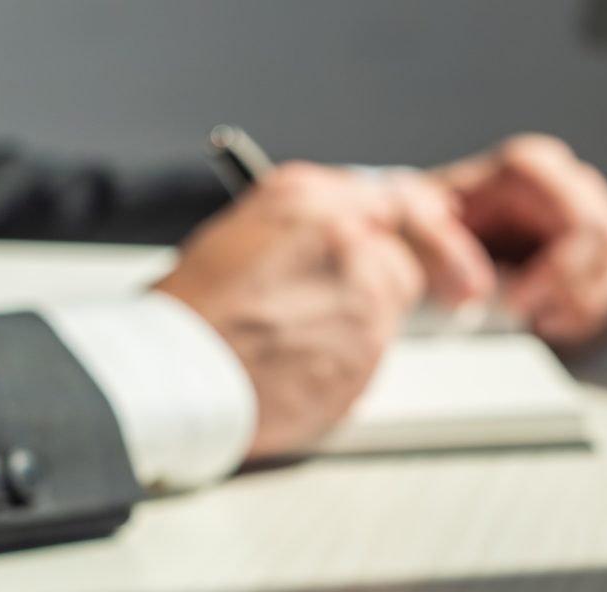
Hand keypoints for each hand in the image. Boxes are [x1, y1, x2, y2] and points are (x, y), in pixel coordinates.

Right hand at [154, 164, 425, 457]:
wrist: (175, 376)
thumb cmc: (193, 305)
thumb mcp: (246, 225)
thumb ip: (315, 214)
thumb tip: (357, 220)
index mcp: (318, 205)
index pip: (399, 200)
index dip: (414, 219)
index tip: (431, 230)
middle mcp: (353, 251)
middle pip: (400, 263)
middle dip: (372, 280)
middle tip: (326, 299)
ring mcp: (366, 316)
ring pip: (384, 317)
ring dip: (351, 324)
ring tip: (288, 337)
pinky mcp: (364, 371)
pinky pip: (366, 364)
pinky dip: (339, 365)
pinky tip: (289, 366)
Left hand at [425, 134, 606, 345]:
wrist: (425, 232)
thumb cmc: (422, 218)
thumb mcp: (409, 220)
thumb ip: (434, 246)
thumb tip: (474, 290)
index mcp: (531, 169)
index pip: (584, 226)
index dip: (560, 276)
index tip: (516, 305)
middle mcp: (568, 184)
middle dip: (579, 296)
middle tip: (533, 320)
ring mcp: (588, 214)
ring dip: (592, 307)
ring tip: (542, 322)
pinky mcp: (594, 249)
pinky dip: (592, 315)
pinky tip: (550, 321)